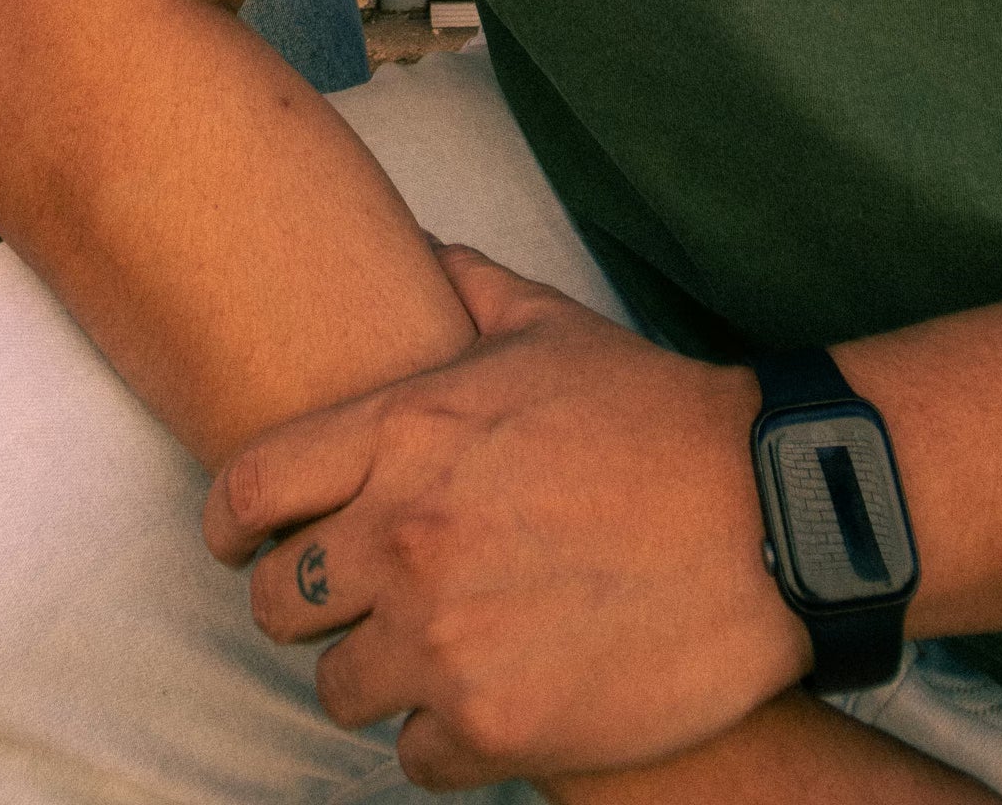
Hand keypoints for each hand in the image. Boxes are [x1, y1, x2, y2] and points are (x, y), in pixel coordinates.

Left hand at [204, 245, 812, 787]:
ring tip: (436, 649)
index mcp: (404, 434)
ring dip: (378, 675)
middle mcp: (405, 537)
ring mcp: (446, 639)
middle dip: (312, 603)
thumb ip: (462, 286)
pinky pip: (414, 757)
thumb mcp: (548, 327)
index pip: (246, 491)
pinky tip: (491, 697)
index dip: (233, 522)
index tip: (247, 540)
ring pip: (338, 690)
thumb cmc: (657, 416)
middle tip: (363, 600)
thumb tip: (413, 248)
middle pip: (278, 603)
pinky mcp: (496, 724)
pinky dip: (444, 736)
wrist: (768, 518)